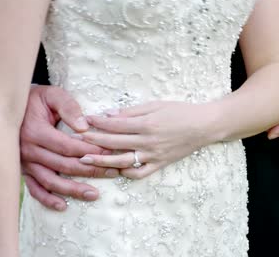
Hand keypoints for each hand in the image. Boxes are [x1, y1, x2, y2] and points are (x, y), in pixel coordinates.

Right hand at [20, 85, 118, 210]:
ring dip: (73, 190)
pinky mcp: (23, 170)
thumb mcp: (52, 95)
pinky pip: (34, 188)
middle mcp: (28, 150)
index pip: (68, 146)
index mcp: (35, 131)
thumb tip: (84, 126)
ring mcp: (24, 163)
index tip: (109, 153)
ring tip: (94, 194)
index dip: (90, 151)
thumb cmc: (36, 100)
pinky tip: (63, 206)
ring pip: (51, 181)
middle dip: (90, 170)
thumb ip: (68, 107)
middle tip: (112, 172)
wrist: (9, 107)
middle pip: (63, 165)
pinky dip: (47, 199)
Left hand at [78, 101, 215, 178]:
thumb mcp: (156, 105)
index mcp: (146, 123)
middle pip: (114, 142)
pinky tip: (115, 168)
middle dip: (92, 140)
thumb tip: (109, 114)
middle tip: (74, 139)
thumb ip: (132, 111)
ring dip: (102, 160)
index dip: (97, 122)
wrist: (204, 126)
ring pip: (123, 160)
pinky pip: (140, 173)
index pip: (115, 124)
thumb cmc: (180, 111)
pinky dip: (126, 173)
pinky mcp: (160, 164)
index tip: (84, 120)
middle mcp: (148, 141)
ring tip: (85, 159)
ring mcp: (153, 155)